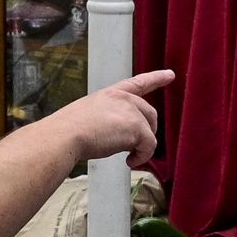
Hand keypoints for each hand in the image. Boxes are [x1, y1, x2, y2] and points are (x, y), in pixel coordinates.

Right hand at [46, 69, 171, 164]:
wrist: (66, 135)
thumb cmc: (69, 129)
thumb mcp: (89, 114)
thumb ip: (107, 119)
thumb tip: (114, 136)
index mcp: (111, 93)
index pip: (138, 83)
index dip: (156, 78)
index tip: (170, 74)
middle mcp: (124, 99)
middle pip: (150, 113)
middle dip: (147, 131)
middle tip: (134, 146)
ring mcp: (132, 112)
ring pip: (150, 132)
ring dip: (141, 147)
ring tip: (127, 157)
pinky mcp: (137, 128)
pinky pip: (149, 146)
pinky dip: (142, 157)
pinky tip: (129, 162)